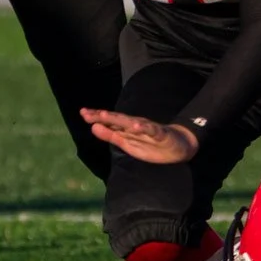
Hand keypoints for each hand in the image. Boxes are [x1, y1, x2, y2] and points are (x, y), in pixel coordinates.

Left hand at [81, 108, 199, 163]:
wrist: (177, 147)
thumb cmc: (149, 144)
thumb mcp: (127, 142)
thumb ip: (110, 135)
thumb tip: (92, 127)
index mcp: (127, 128)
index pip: (110, 121)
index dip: (96, 117)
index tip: (82, 113)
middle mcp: (135, 125)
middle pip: (117, 120)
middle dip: (103, 117)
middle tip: (88, 114)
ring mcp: (148, 129)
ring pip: (132, 123)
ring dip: (119, 119)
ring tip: (105, 116)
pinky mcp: (160, 135)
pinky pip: (152, 131)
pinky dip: (144, 128)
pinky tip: (137, 126)